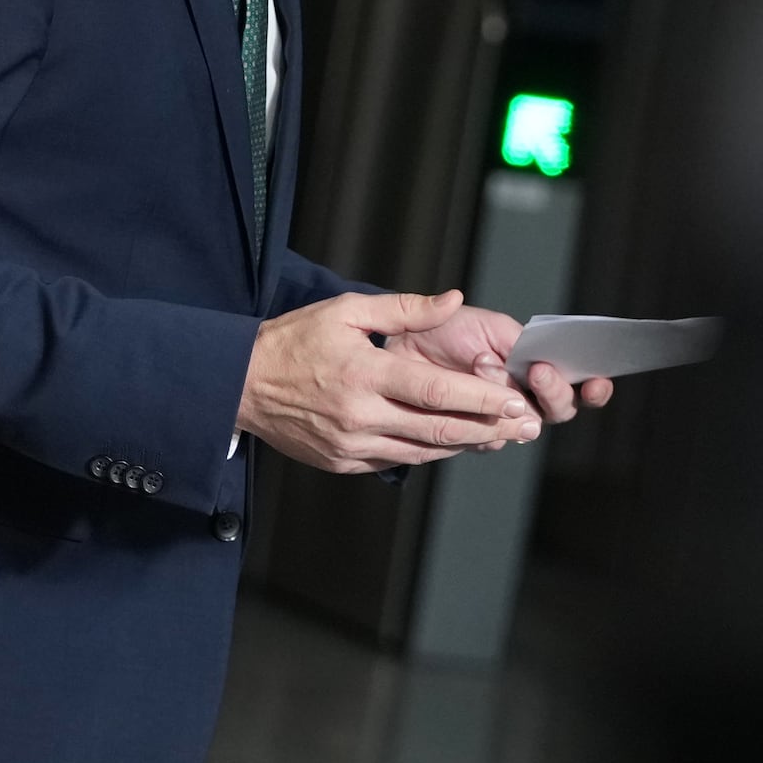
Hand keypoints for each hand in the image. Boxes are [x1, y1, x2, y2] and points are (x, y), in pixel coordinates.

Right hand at [238, 290, 538, 472]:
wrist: (239, 384)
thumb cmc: (293, 341)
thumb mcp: (346, 311)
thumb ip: (404, 309)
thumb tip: (453, 300)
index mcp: (364, 375)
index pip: (435, 392)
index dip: (480, 399)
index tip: (512, 400)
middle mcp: (360, 416)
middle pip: (438, 429)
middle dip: (488, 428)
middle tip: (524, 425)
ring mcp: (352, 445)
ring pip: (423, 451)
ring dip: (464, 444)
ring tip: (499, 436)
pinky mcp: (344, 462)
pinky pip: (397, 460)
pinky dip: (428, 451)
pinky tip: (451, 441)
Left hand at [392, 306, 616, 445]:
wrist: (399, 345)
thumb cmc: (447, 331)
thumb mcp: (489, 325)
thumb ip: (520, 343)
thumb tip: (540, 365)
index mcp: (537, 367)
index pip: (578, 384)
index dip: (594, 387)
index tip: (597, 381)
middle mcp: (524, 397)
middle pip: (558, 410)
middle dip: (553, 391)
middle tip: (537, 370)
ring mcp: (499, 419)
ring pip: (525, 427)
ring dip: (510, 398)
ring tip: (483, 365)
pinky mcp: (470, 435)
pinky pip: (489, 440)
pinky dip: (482, 418)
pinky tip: (464, 394)